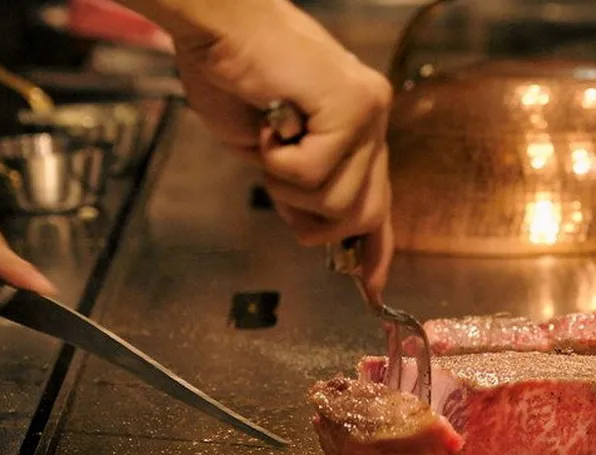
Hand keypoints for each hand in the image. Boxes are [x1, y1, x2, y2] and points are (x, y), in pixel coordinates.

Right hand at [125, 0, 394, 300]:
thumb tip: (321, 233)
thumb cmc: (233, 77)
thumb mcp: (273, 150)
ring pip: (339, 203)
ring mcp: (368, 113)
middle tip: (278, 176)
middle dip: (313, 218)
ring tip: (271, 141)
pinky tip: (270, 125)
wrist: (217, 25)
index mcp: (360, 131)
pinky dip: (278, 163)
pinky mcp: (352, 108)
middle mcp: (375, 120)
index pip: (379, 203)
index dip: (374, 250)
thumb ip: (305, 186)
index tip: (371, 287)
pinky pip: (314, 174)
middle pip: (362, 214)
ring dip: (289, 187)